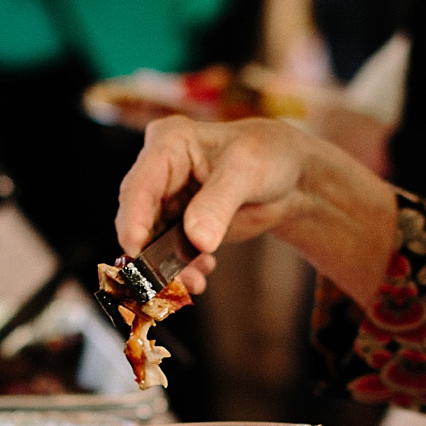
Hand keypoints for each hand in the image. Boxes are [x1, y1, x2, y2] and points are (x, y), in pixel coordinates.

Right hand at [115, 116, 397, 303]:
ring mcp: (166, 201)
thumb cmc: (270, 156)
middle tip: (164, 279)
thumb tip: (197, 240)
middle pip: (137, 217)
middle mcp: (159, 172)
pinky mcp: (176, 225)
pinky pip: (167, 252)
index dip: (133, 218)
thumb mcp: (247, 171)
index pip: (140, 185)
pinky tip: (203, 271)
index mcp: (168, 144)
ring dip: (166, 266)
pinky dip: (181, 268)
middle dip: (149, 251)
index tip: (136, 248)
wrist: (291, 178)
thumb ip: (218, 203)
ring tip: (194, 282)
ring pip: (149, 240)